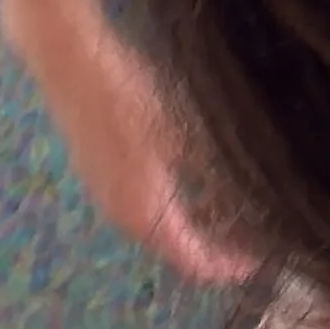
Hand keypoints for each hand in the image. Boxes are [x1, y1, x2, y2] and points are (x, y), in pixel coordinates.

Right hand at [16, 3, 258, 283]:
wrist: (70, 62)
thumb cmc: (131, 95)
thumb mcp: (183, 133)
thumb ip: (210, 174)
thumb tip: (245, 198)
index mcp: (146, 212)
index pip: (192, 260)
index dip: (226, 266)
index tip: (259, 261)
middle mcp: (122, 215)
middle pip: (173, 249)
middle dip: (212, 248)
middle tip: (251, 236)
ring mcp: (105, 195)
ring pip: (156, 227)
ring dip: (190, 227)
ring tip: (228, 211)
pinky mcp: (96, 173)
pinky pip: (140, 206)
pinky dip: (169, 207)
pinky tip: (190, 183)